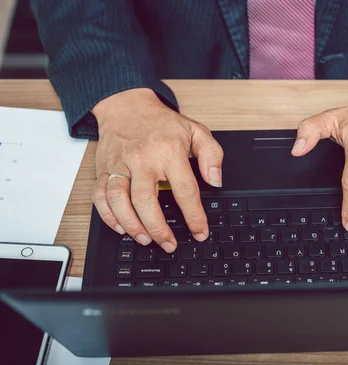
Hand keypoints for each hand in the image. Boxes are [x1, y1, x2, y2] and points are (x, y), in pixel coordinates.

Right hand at [91, 88, 223, 252]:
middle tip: (169, 244)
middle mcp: (142, 159)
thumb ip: (212, 155)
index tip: (200, 232)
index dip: (194, 216)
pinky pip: (100, 195)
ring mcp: (120, 164)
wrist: (127, 106)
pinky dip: (107, 215)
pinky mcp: (104, 169)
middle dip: (157, 228)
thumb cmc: (162, 123)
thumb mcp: (196, 131)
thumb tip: (216, 181)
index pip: (185, 190)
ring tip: (145, 240)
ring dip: (131, 224)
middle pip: (146, 200)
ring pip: (118, 199)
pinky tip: (120, 227)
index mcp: (169, 151)